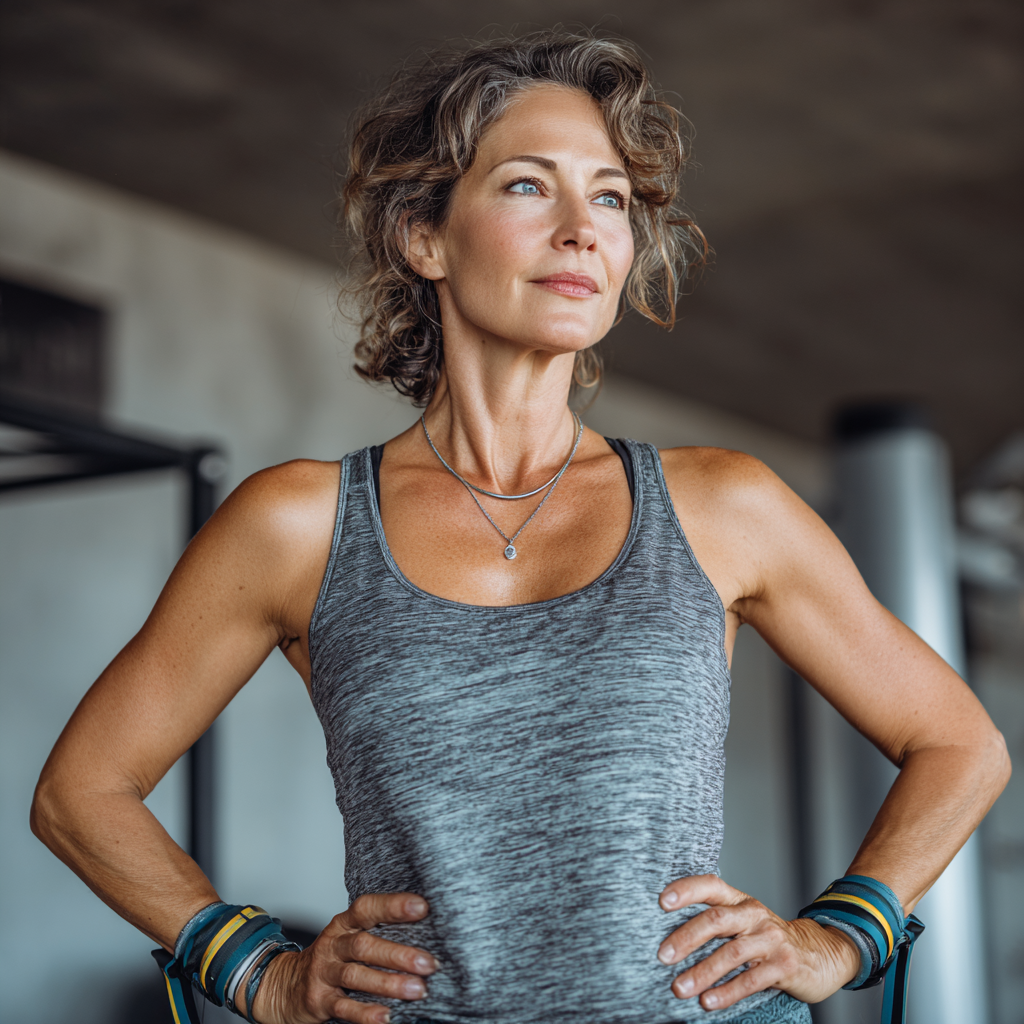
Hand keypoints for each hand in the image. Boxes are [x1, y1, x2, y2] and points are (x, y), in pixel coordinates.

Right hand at [248, 892, 436, 1023]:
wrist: (284, 986)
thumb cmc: (331, 958)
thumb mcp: (349, 938)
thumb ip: (377, 933)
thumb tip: (427, 934)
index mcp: (343, 924)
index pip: (367, 908)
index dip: (393, 905)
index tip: (422, 907)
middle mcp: (333, 945)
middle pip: (364, 945)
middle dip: (399, 954)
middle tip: (429, 963)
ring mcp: (324, 973)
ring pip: (356, 976)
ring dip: (389, 983)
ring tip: (417, 990)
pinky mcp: (319, 1001)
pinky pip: (343, 1008)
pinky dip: (365, 1014)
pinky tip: (386, 1017)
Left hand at [657, 875, 859, 1010]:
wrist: (819, 953)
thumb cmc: (767, 938)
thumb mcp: (744, 921)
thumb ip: (715, 921)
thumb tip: (668, 934)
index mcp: (740, 900)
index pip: (711, 885)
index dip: (686, 890)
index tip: (662, 901)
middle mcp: (755, 915)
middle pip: (716, 920)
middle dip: (686, 938)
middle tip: (662, 955)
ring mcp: (771, 940)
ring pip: (731, 953)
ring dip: (702, 972)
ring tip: (680, 988)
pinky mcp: (783, 966)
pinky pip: (750, 980)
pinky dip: (727, 992)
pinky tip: (708, 1001)